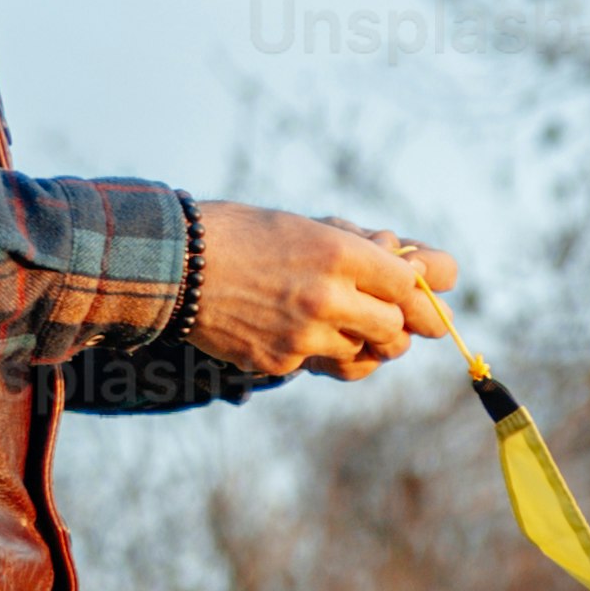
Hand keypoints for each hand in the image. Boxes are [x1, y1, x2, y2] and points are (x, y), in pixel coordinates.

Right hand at [184, 202, 460, 386]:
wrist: (172, 263)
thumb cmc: (239, 235)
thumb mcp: (303, 227)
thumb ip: (357, 251)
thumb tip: (414, 270)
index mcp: (339, 254)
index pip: (409, 284)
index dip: (417, 292)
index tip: (417, 298)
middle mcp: (328, 296)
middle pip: (394, 328)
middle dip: (393, 325)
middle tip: (385, 320)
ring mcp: (304, 333)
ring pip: (359, 350)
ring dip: (352, 338)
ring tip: (322, 316)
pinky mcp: (280, 360)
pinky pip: (315, 362)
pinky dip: (309, 349)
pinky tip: (282, 325)